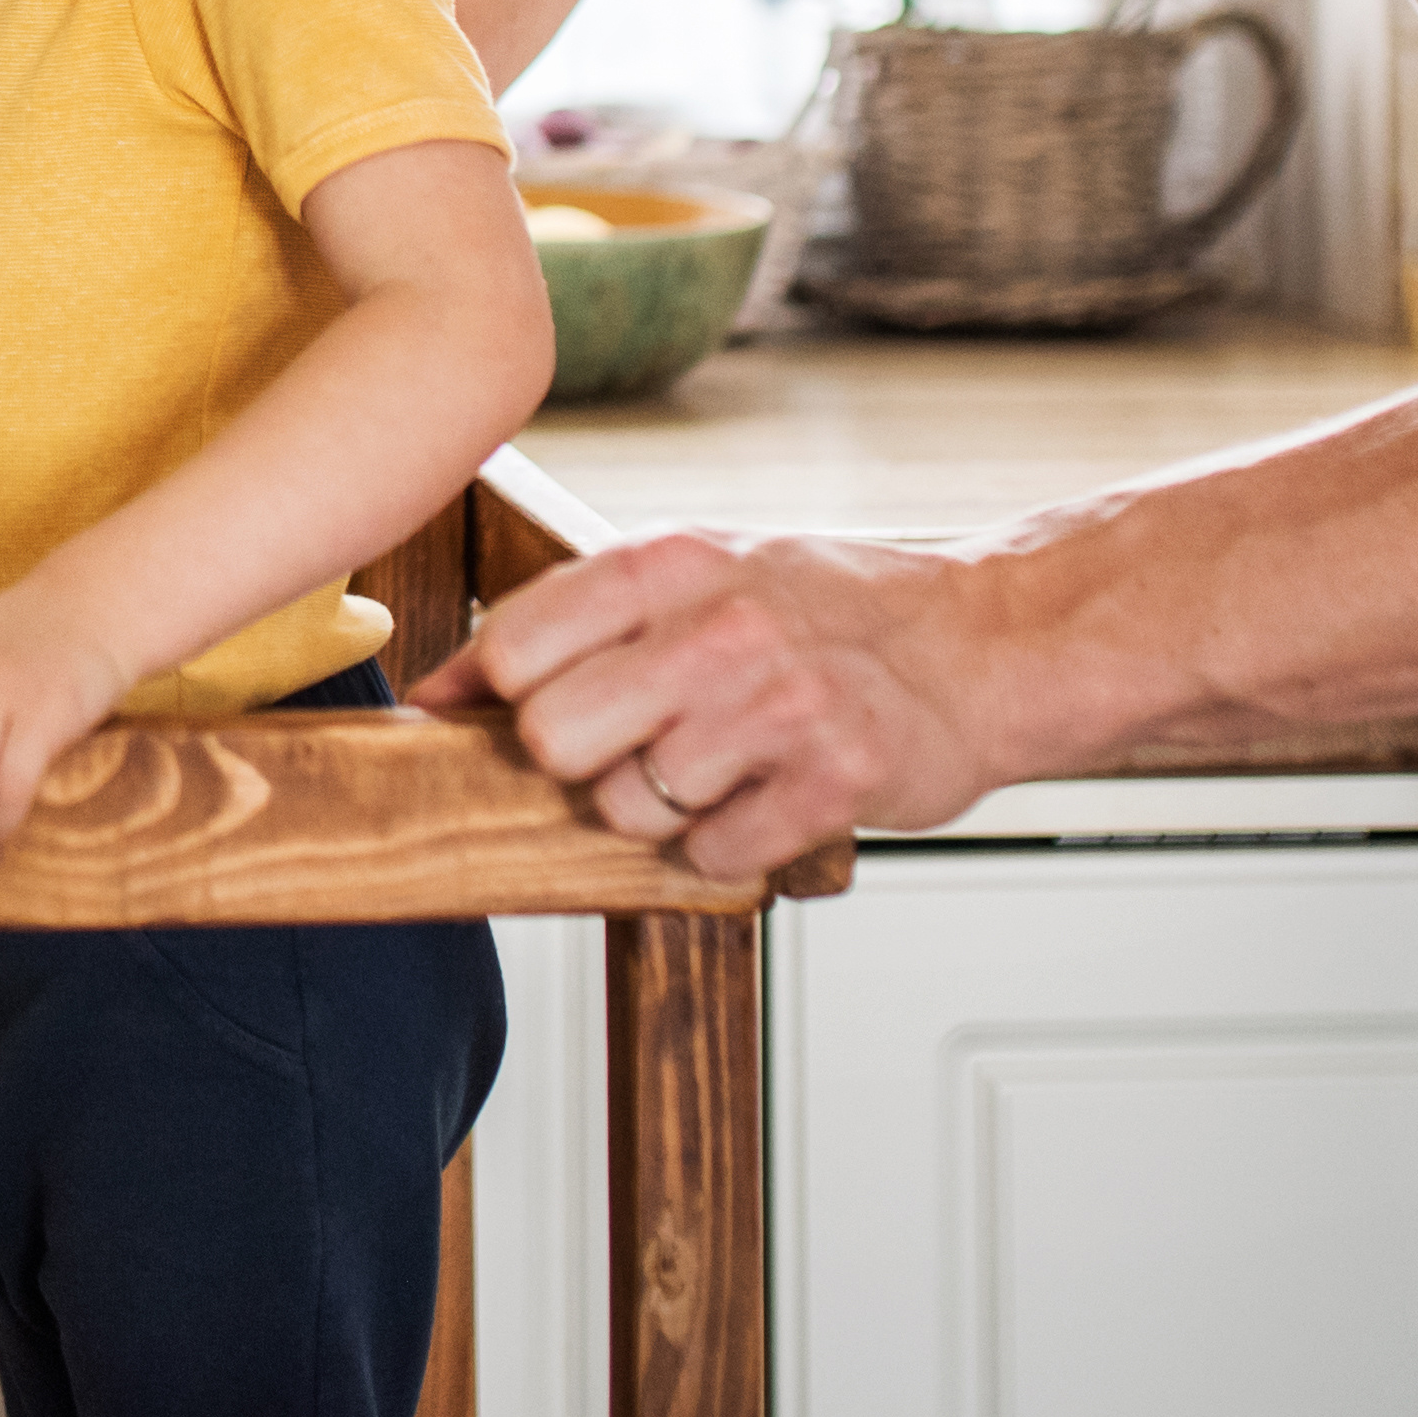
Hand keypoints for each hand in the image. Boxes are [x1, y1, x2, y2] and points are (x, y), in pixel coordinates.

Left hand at [420, 527, 1014, 877]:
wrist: (980, 645)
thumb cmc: (821, 611)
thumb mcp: (696, 577)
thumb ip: (575, 619)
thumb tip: (436, 692)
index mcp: (671, 563)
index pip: (515, 643)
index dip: (498, 694)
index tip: (515, 713)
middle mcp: (721, 626)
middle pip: (553, 737)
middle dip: (579, 761)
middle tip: (636, 744)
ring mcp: (780, 704)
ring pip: (628, 807)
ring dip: (662, 807)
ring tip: (722, 764)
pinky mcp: (833, 781)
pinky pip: (713, 854)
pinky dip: (731, 845)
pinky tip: (769, 797)